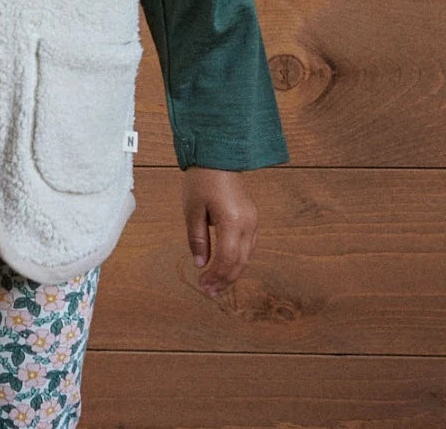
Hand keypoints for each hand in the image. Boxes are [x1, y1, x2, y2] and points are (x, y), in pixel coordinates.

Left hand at [181, 167, 257, 297]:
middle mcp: (248, 223)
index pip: (227, 259)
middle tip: (210, 291)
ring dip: (232, 271)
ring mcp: (253, 219)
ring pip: (247, 255)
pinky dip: (237, 258)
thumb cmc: (202, 178)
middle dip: (225, 279)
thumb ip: (197, 238)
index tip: (203, 285)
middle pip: (240, 261)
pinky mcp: (252, 216)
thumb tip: (201, 263)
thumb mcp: (193, 209)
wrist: (218, 154)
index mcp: (232, 221)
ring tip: (217, 283)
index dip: (216, 276)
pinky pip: (248, 244)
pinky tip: (226, 264)